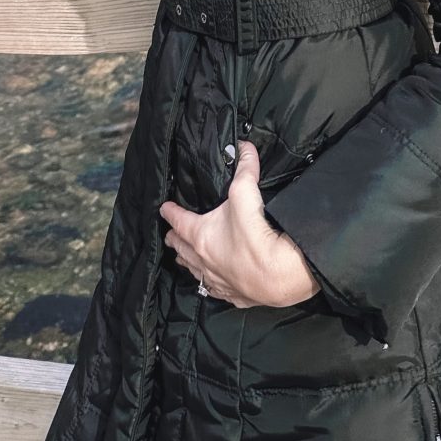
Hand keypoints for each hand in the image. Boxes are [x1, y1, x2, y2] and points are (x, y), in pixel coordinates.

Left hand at [160, 140, 320, 308]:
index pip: (178, 219)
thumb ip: (245, 167)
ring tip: (182, 256)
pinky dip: (206, 282)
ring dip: (186, 260)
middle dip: (173, 238)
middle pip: (180, 247)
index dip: (169, 211)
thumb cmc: (255, 234)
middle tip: (170, 234)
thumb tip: (244, 147)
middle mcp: (202, 259)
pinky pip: (212, 288)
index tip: (163, 207)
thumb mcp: (246, 191)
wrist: (277, 274)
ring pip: (192, 270)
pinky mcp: (232, 294)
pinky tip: (209, 281)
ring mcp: (215, 279)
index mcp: (200, 234)